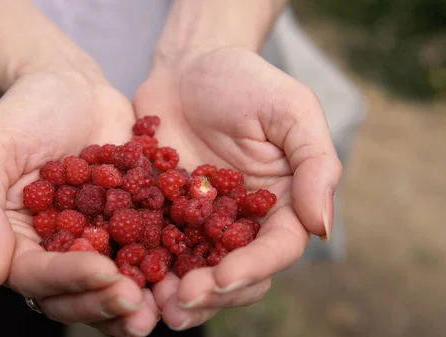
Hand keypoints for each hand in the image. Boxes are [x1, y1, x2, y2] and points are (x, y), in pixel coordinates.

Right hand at [0, 72, 158, 336]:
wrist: (72, 86)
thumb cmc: (24, 112)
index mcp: (19, 242)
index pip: (38, 276)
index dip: (70, 279)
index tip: (103, 271)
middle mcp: (59, 250)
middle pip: (76, 295)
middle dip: (105, 302)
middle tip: (137, 305)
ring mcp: (98, 241)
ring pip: (113, 286)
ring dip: (137, 301)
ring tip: (163, 306)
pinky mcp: (132, 226)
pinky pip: (148, 253)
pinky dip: (164, 268)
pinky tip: (185, 273)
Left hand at [133, 46, 341, 329]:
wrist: (189, 67)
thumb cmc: (247, 81)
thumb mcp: (291, 110)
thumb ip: (315, 163)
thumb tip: (322, 225)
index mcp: (280, 205)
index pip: (276, 249)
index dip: (252, 268)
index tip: (223, 277)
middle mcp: (241, 223)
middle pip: (234, 273)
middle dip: (210, 294)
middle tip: (179, 304)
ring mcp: (199, 223)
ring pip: (193, 270)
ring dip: (175, 293)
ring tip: (151, 305)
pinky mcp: (162, 214)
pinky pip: (153, 245)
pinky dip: (142, 265)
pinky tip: (123, 276)